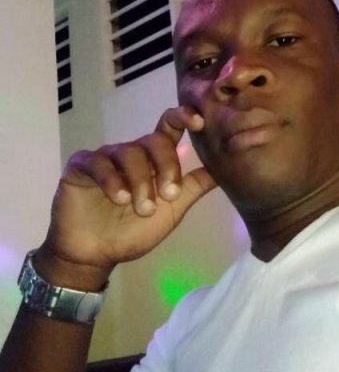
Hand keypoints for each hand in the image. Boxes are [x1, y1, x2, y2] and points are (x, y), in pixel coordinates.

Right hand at [36, 107, 215, 288]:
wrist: (97, 254)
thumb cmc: (134, 231)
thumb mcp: (173, 211)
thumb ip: (194, 188)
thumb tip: (224, 170)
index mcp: (154, 160)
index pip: (169, 128)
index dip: (184, 118)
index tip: (199, 122)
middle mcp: (131, 153)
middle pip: (154, 140)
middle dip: (166, 166)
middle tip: (169, 195)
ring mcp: (105, 158)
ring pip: (129, 153)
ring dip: (140, 182)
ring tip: (142, 209)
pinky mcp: (81, 166)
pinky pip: (98, 162)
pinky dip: (112, 180)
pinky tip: (118, 198)